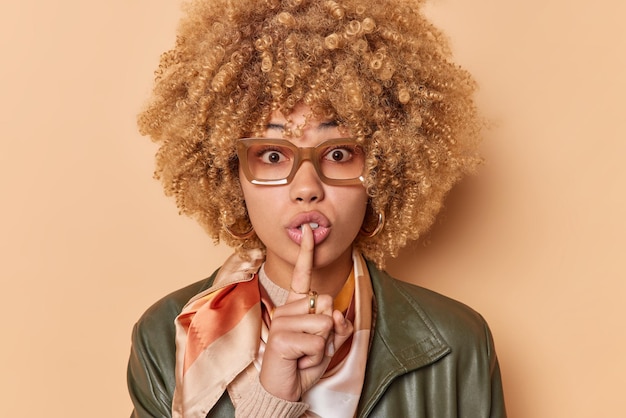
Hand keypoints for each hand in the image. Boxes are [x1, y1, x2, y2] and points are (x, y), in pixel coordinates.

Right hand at [259, 224, 353, 401]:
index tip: (308, 230)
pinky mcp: (281, 338)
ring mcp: (283, 321)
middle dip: (329, 330)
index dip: (307, 252)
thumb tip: (336, 313)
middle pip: (328, 303)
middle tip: (311, 345)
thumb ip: (338, 326)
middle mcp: (288, 309)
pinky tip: (299, 360)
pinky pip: (317, 342)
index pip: (303, 275)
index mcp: (297, 306)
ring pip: (324, 323)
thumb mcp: (329, 343)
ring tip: (305, 353)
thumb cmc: (304, 362)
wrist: (285, 389)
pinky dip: (315, 356)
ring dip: (322, 345)